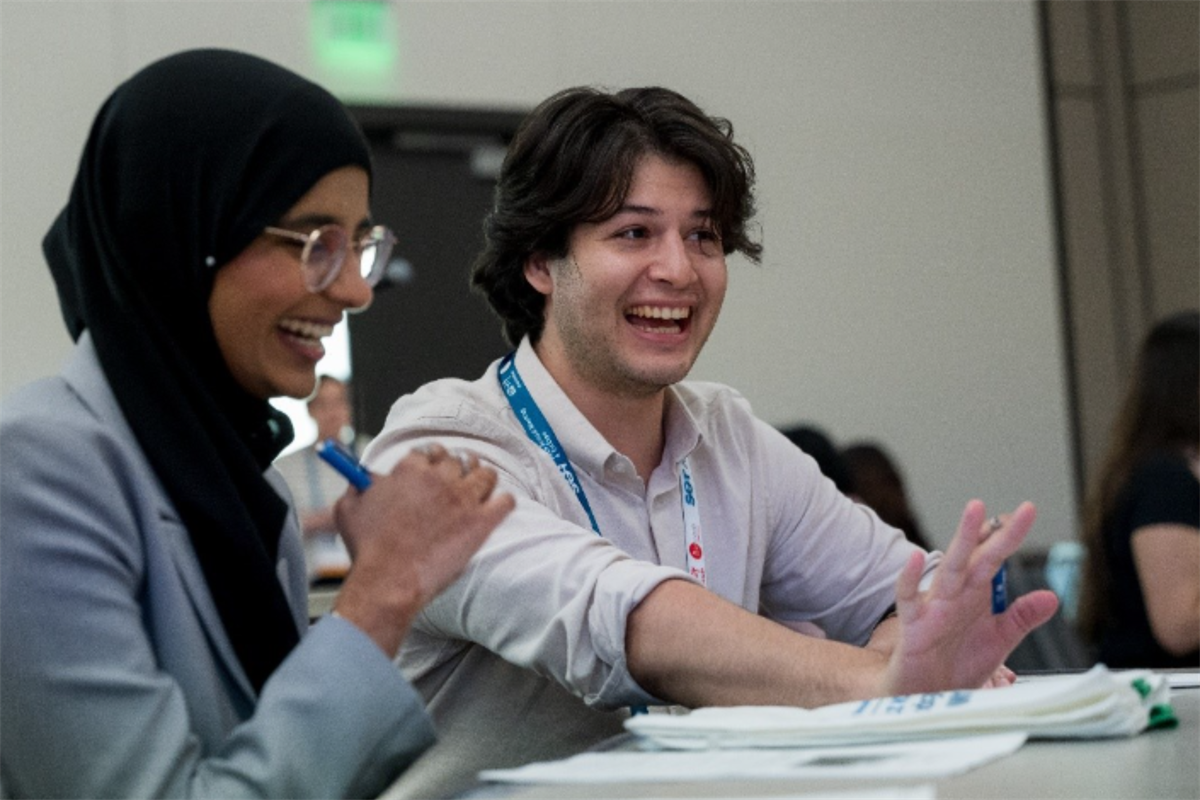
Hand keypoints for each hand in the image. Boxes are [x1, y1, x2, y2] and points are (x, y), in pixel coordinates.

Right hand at [331, 443, 513, 655]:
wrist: (389, 582)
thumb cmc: (367, 549)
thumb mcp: (349, 508)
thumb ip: (357, 484)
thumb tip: (365, 477)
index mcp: (409, 469)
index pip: (427, 452)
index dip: (429, 461)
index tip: (430, 471)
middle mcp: (439, 478)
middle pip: (457, 460)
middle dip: (456, 467)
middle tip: (456, 479)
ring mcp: (463, 499)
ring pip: (485, 474)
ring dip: (483, 478)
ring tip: (481, 486)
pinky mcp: (481, 522)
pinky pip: (505, 502)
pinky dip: (503, 502)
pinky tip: (498, 506)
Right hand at [881, 500, 1057, 694]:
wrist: (926, 695)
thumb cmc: (957, 664)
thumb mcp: (1000, 640)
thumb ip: (1022, 617)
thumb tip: (1052, 596)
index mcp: (976, 596)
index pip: (994, 559)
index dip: (1008, 536)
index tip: (1026, 510)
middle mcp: (955, 595)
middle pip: (973, 557)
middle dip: (986, 529)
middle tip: (997, 501)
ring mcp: (934, 607)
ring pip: (948, 568)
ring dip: (961, 540)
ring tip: (973, 513)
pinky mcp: (914, 626)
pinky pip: (909, 599)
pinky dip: (909, 579)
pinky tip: (915, 560)